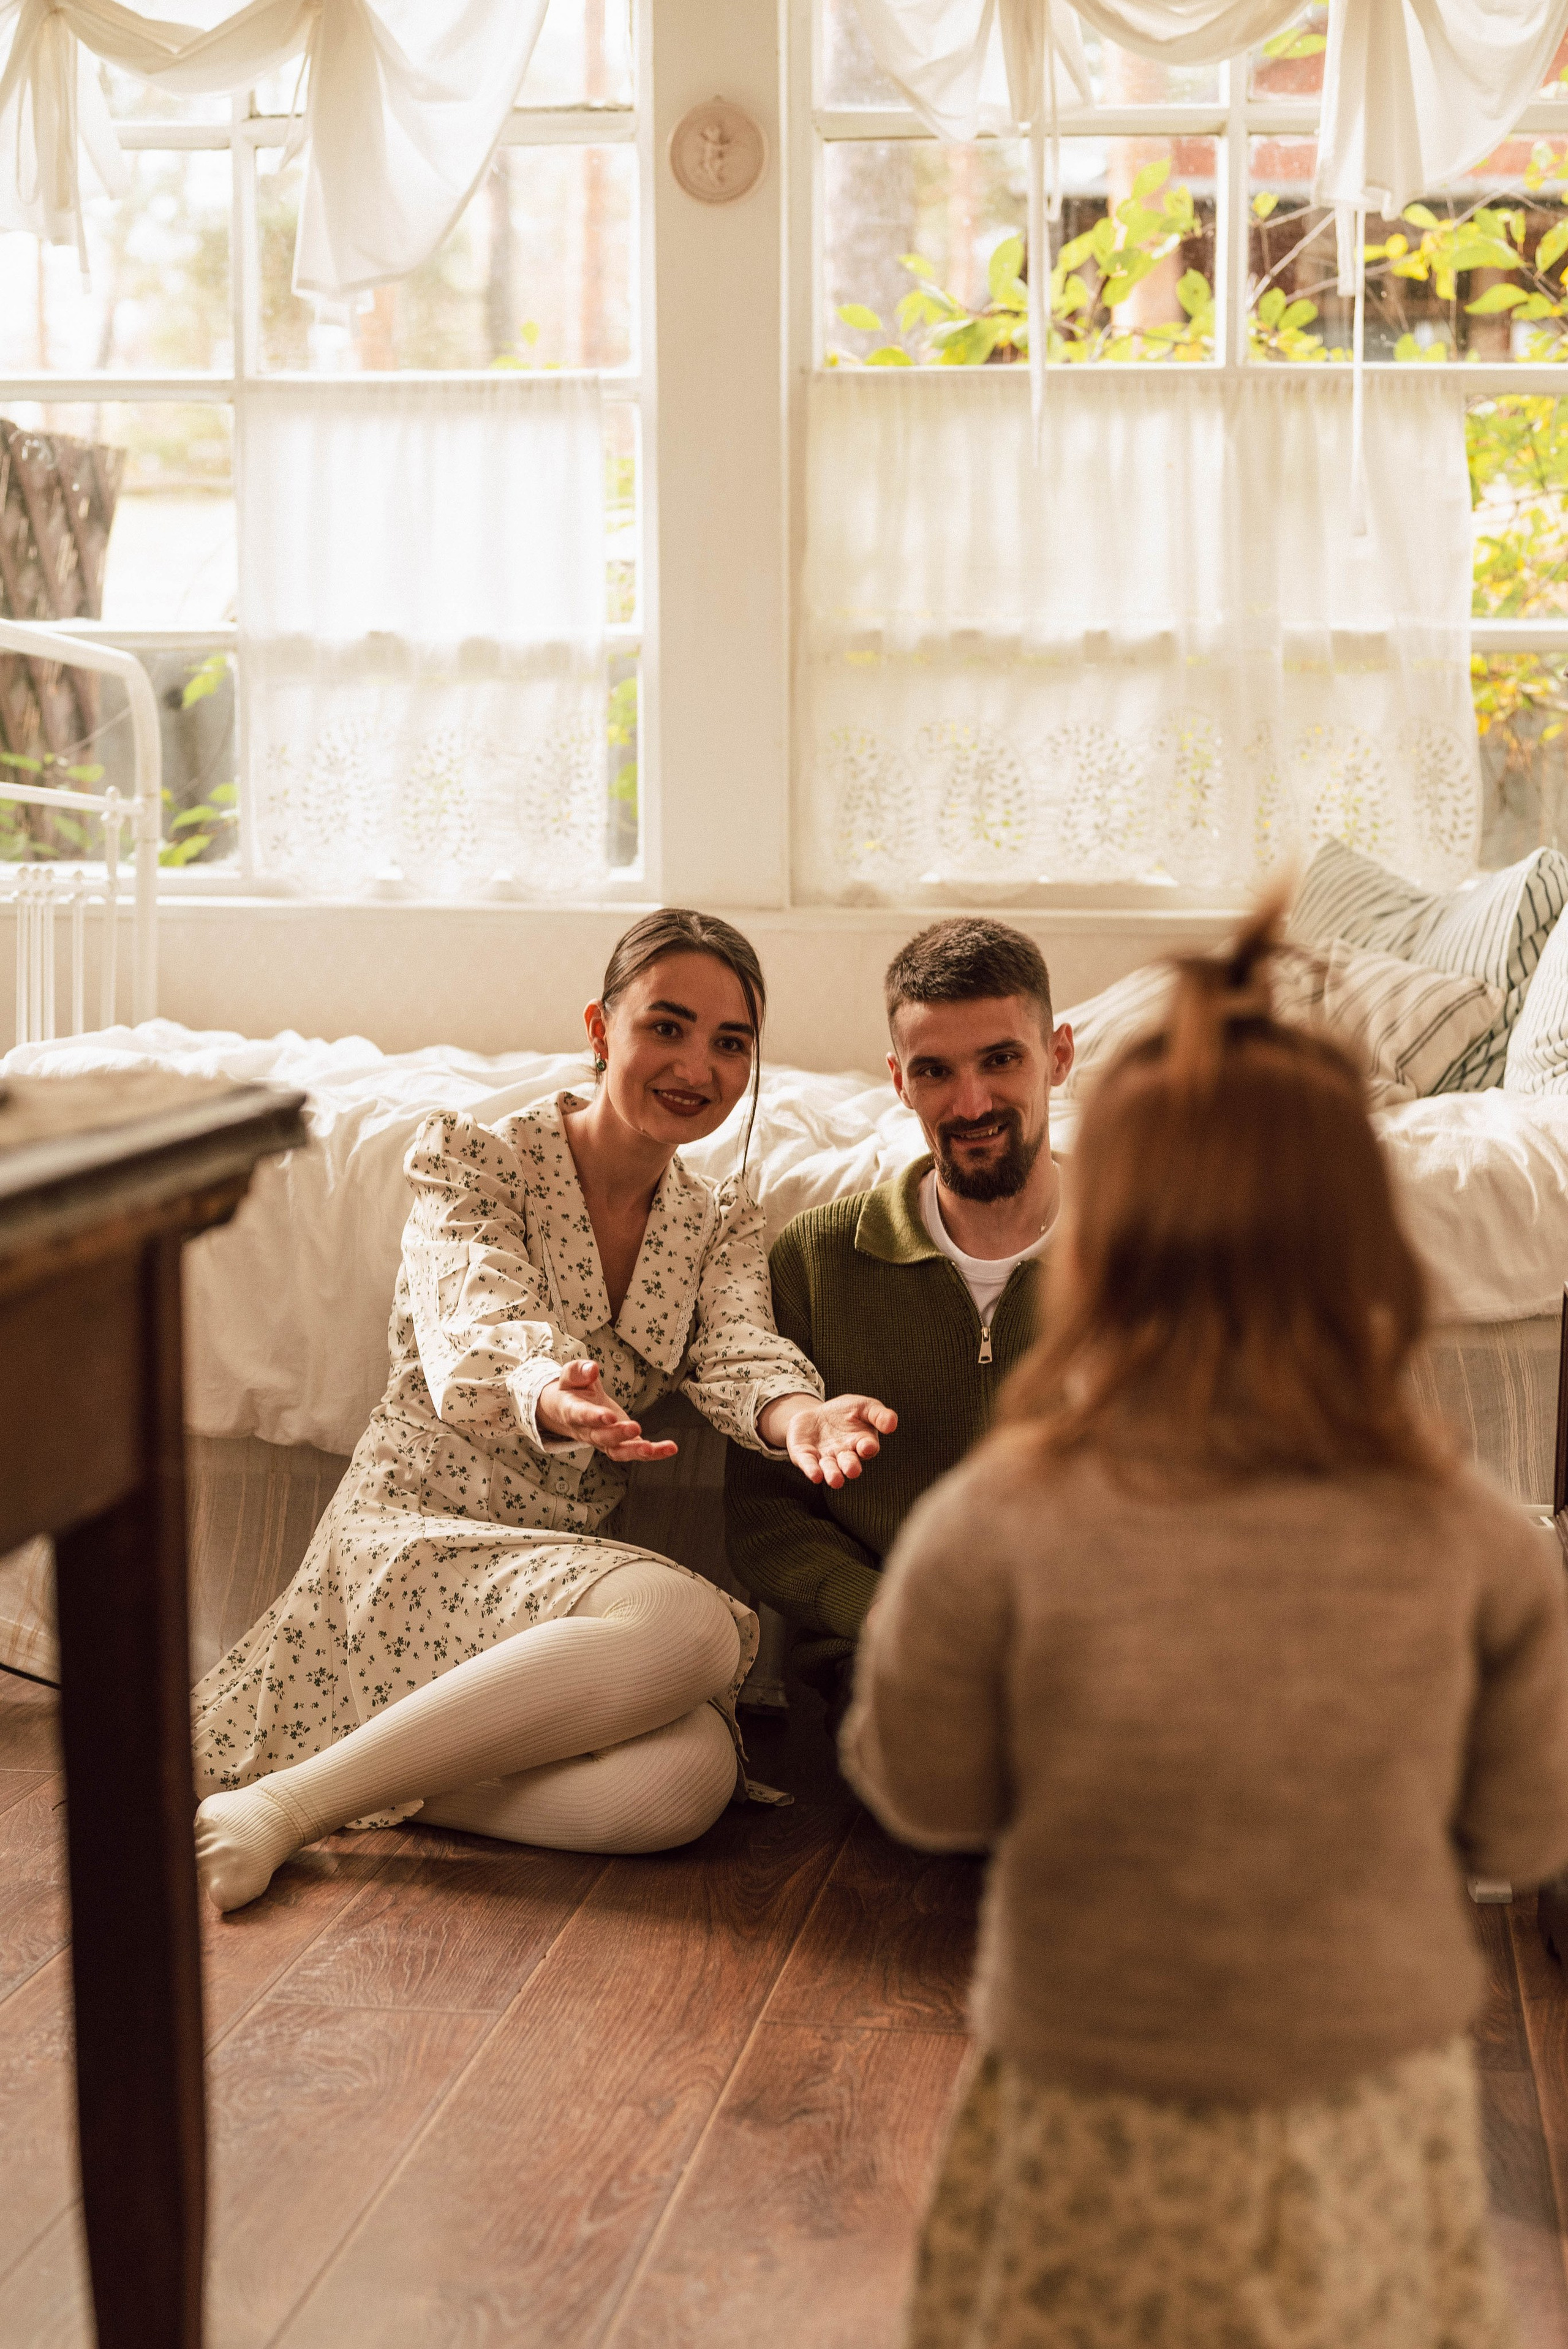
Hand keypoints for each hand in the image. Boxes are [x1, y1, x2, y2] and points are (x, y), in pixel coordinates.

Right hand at [536, 1360, 678, 1462]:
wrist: (567, 1411)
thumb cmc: (572, 1391)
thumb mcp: (570, 1376)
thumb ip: (579, 1371)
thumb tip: (592, 1368)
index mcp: (572, 1411)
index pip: (581, 1416)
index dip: (594, 1417)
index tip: (608, 1416)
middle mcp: (587, 1431)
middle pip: (601, 1438)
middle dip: (618, 1434)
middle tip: (634, 1428)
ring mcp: (604, 1441)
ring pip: (618, 1452)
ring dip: (636, 1451)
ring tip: (652, 1448)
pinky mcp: (620, 1443)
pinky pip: (635, 1451)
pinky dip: (654, 1453)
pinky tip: (669, 1449)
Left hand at [759, 1391, 897, 1489]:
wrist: (816, 1415)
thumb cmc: (845, 1412)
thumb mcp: (864, 1406)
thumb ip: (879, 1414)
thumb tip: (892, 1424)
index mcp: (861, 1442)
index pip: (867, 1447)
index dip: (867, 1447)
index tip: (866, 1447)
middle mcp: (844, 1454)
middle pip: (849, 1462)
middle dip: (851, 1466)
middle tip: (852, 1470)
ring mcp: (824, 1456)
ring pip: (830, 1468)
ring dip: (833, 1474)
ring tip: (836, 1481)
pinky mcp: (805, 1455)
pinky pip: (809, 1463)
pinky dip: (812, 1470)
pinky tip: (815, 1475)